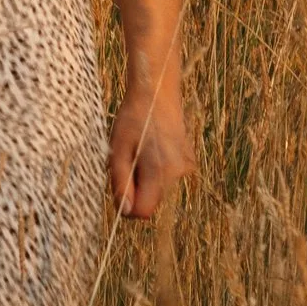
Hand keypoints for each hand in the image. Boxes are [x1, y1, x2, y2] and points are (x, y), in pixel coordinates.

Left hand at [109, 72, 192, 222]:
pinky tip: (151, 148)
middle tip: (128, 160)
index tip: (120, 186)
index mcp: (159, 171)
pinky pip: (167, 177)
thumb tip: (126, 212)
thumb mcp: (118, 150)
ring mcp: (186, 168)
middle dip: (136, 188)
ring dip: (145, 179)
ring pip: (159, 189)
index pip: (144, 211)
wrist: (157, 93)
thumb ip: (121, 183)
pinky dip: (156, 170)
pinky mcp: (188, 162)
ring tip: (139, 151)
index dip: (128, 204)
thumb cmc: (133, 119)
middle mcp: (178, 173)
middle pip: (151, 200)